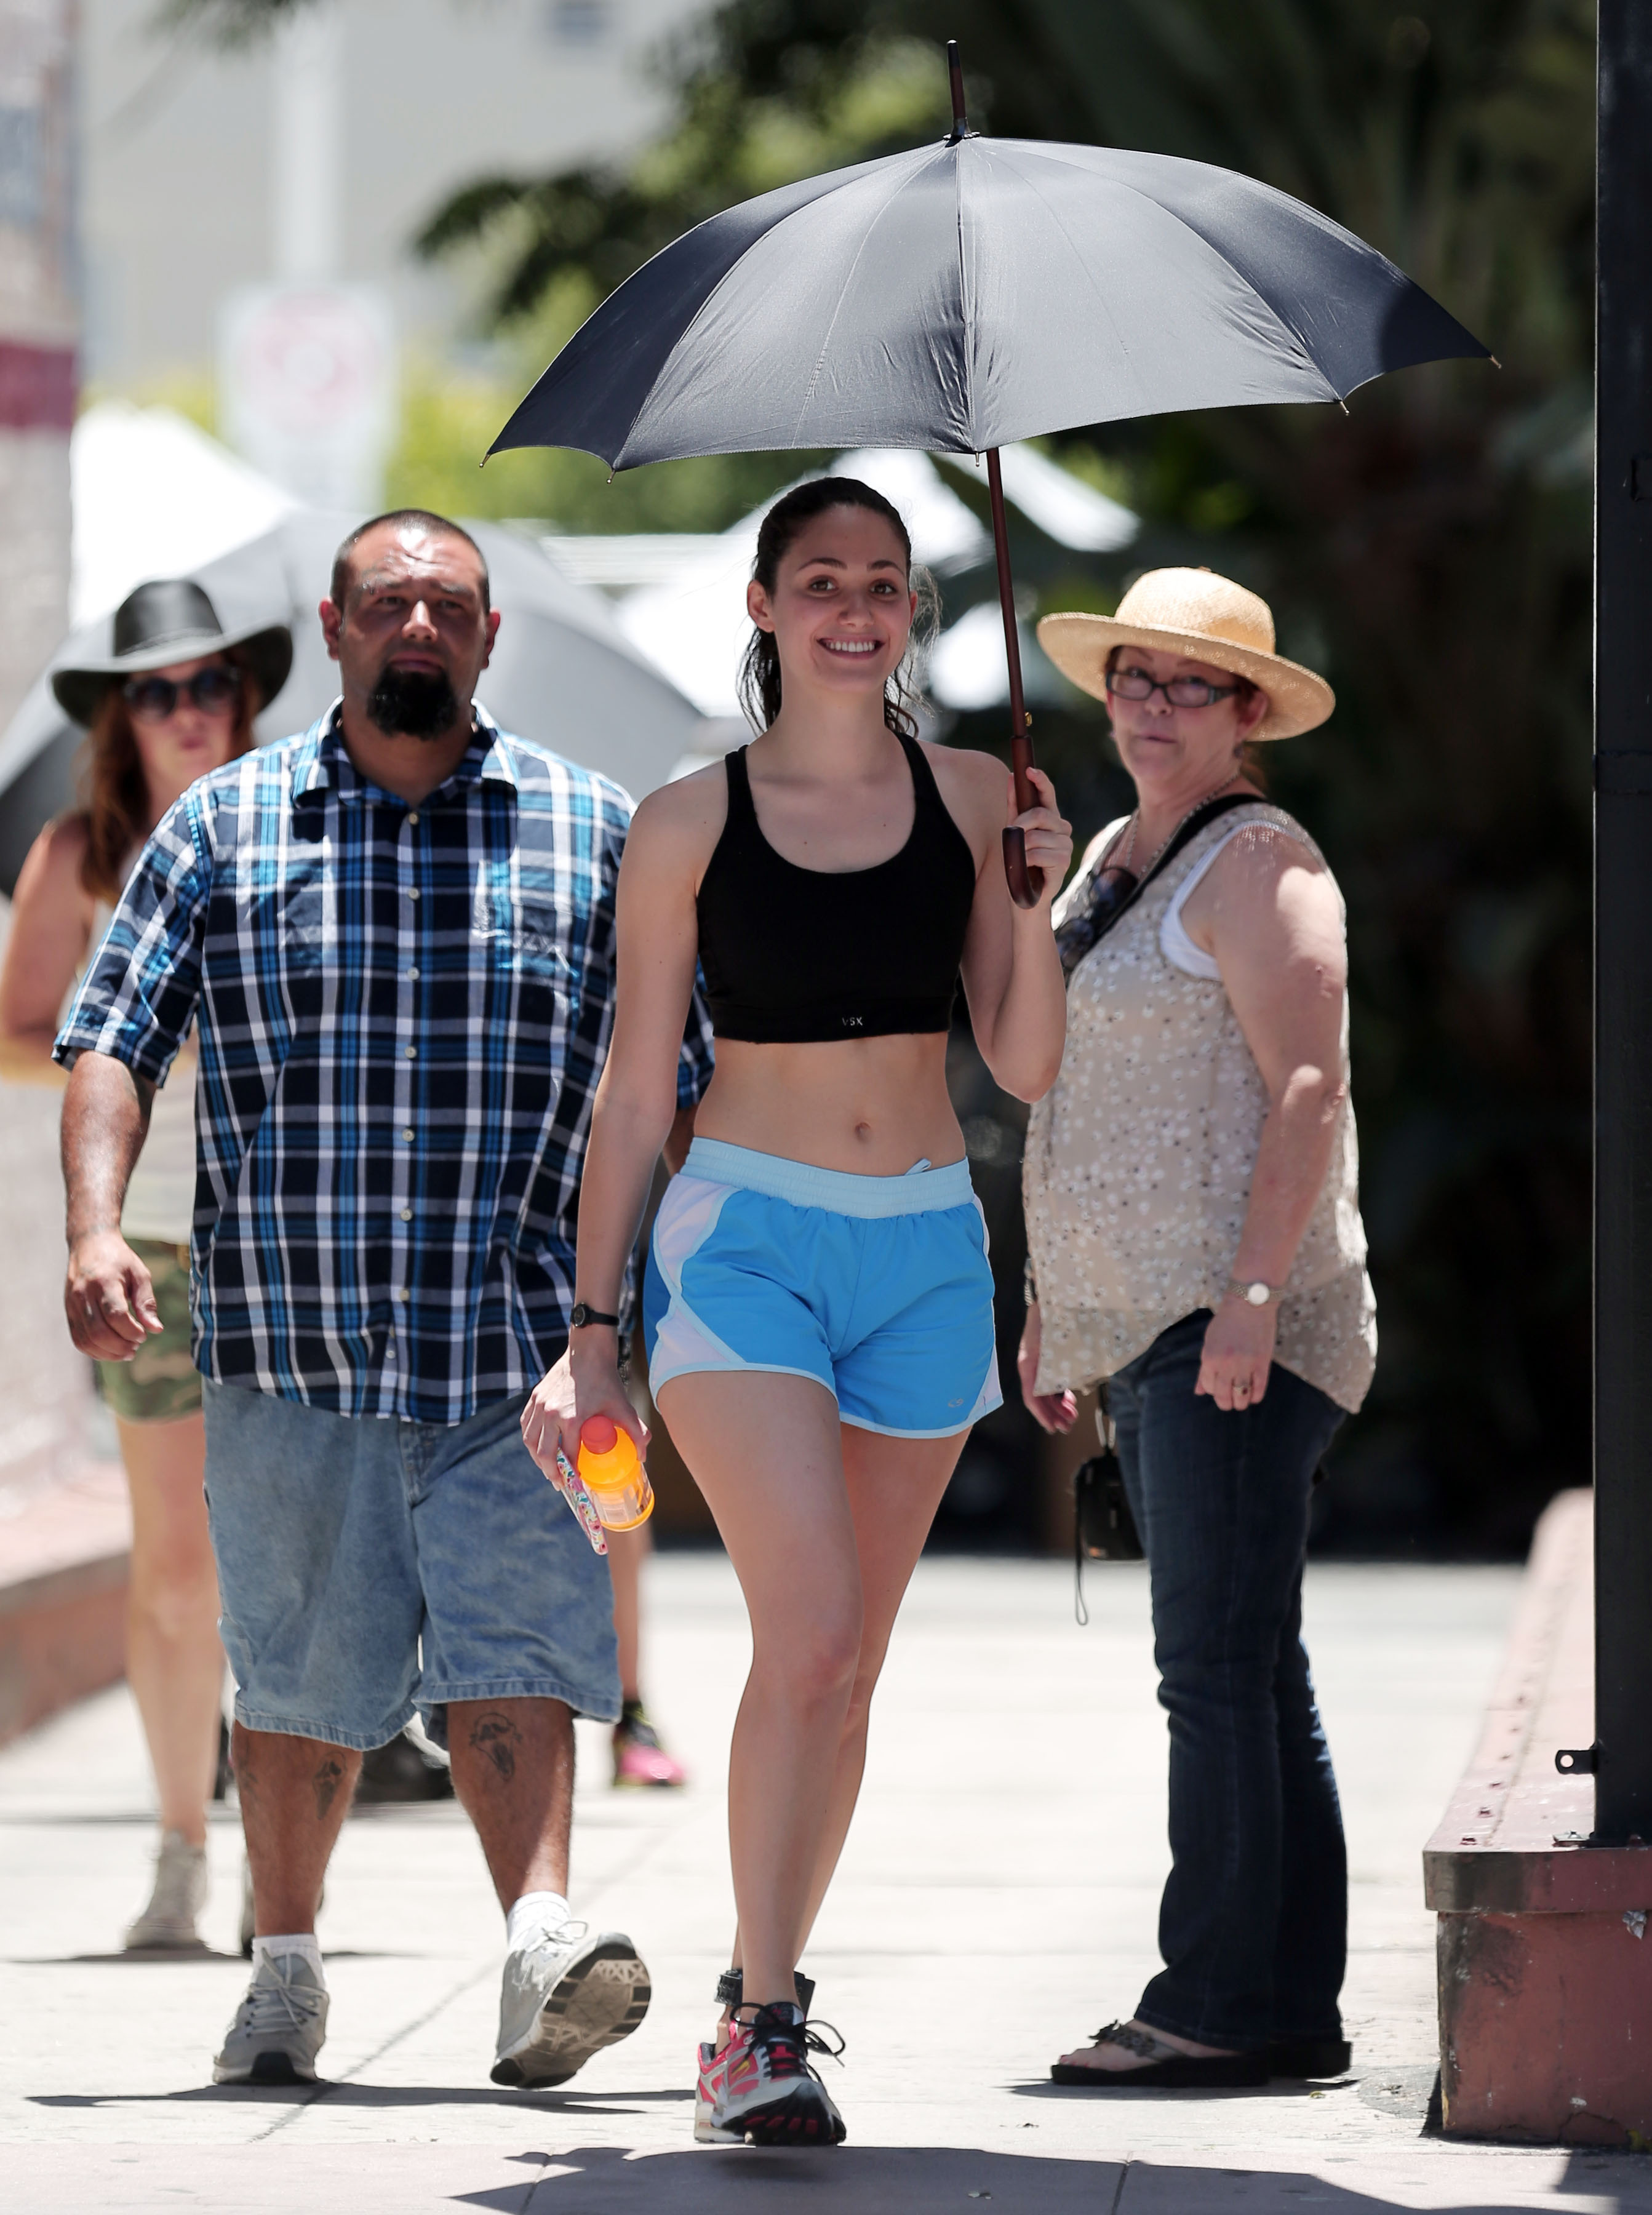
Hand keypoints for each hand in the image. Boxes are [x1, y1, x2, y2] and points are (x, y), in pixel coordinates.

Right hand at [65, 1231, 161, 1360]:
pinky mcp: (68, 1311)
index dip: (131, 1331)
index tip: (144, 1335)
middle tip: (136, 1347)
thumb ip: (146, 1302)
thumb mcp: (139, 1274)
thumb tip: (156, 1329)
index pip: (115, 1315)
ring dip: (108, 1353)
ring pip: (86, 1339)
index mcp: (104, 1281)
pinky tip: (110, 1351)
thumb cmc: (119, 1259)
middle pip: (99, 1331)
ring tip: (126, 1352)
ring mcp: (72, 1304)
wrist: (89, 1244)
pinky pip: (78, 1339)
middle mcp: (84, 1294)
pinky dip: (95, 1351)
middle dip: (121, 1346)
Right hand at [520, 1332, 649, 1487]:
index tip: (577, 1485)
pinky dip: (531, 1440)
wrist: (588, 1350)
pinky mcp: (534, 1398)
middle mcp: (550, 1414)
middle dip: (551, 1473)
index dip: (571, 1474)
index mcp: (570, 1419)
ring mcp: (539, 1405)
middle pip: (544, 1454)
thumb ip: (636, 1432)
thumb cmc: (605, 1379)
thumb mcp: (623, 1406)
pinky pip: (526, 1426)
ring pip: (530, 1441)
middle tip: (561, 1484)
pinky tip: (539, 1447)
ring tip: (549, 1468)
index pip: (566, 1456)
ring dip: (538, 1459)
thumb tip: (642, 1457)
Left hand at [1008, 767, 1073, 912]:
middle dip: (1021, 823)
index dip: (1040, 781)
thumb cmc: (1019, 864)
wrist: (1025, 897)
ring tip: (1021, 859)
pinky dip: (1026, 861)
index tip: (1029, 770)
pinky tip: (1027, 868)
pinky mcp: (1064, 862)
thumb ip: (1014, 807)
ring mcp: (1065, 846)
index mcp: (1051, 820)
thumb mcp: (1013, 833)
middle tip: (1012, 835)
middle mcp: (1062, 829)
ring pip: (1037, 836)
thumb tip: (1011, 777)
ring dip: (1022, 848)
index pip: (1048, 795)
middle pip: (1041, 814)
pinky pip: (1039, 854)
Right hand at [1017, 1300, 1077, 1433]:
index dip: (1043, 1415)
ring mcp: (1037, 1362)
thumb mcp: (1056, 1346)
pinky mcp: (1044, 1357)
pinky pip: (1049, 1379)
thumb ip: (1058, 1369)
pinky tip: (1071, 1397)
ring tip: (1072, 1414)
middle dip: (1054, 1414)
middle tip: (1069, 1426)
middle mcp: (1030, 1366)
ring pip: (1045, 1390)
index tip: (1055, 1428)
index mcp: (1029, 1364)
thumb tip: (1062, 1393)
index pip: (1032, 1397)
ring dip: (1058, 1405)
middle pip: (1039, 1397)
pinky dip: (1059, 1390)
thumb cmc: (1053, 1318)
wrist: (1051, 1294)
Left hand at [1196, 1297, 1277, 1410]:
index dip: (1212, 1392)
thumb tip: (1199, 1391)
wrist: (1249, 1304)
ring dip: (1241, 1403)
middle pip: (1223, 1396)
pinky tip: (1254, 1395)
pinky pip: (1259, 1388)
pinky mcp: (1262, 1364)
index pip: (1208, 1387)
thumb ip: (1204, 1368)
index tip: (1218, 1390)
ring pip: (1241, 1396)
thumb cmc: (1226, 1322)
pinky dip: (1255, 1396)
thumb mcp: (1208, 1343)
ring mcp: (1245, 1365)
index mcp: (1209, 1358)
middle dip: (1226, 1403)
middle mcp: (1225, 1365)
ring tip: (1242, 1401)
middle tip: (1229, 1402)